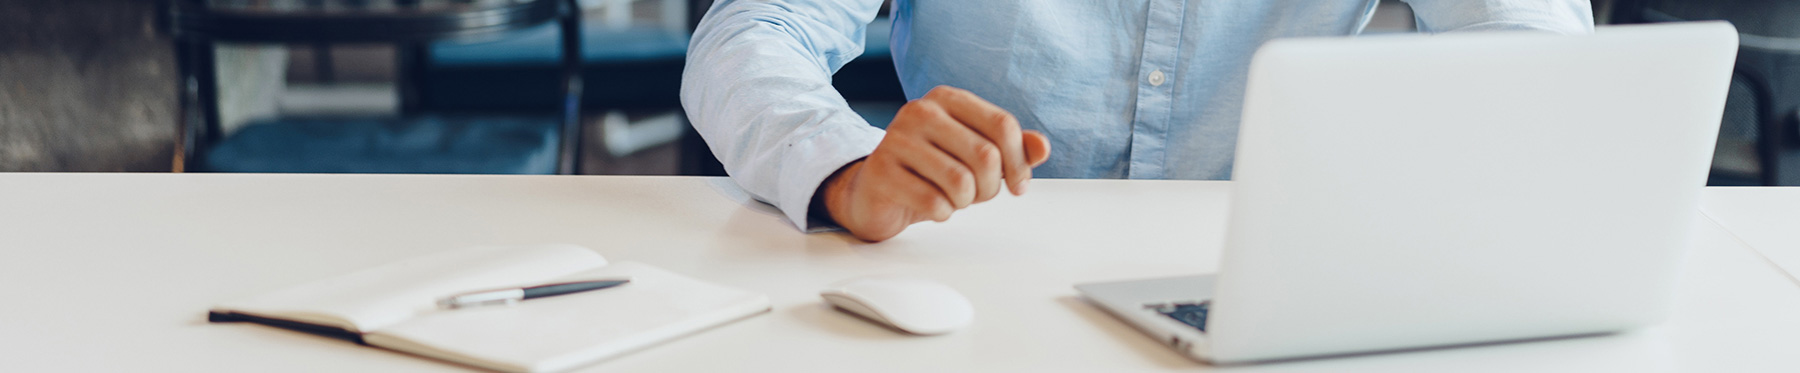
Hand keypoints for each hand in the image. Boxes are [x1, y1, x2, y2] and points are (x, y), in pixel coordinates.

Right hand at [820, 86, 1050, 241]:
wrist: (875, 192)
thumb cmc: (932, 171)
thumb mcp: (976, 156)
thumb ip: (1014, 149)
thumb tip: (1042, 148)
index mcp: (946, 98)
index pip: (1002, 125)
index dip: (1020, 162)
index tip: (1018, 185)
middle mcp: (919, 111)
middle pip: (986, 155)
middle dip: (990, 187)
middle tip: (977, 195)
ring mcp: (896, 139)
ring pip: (960, 182)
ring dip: (965, 201)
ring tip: (953, 199)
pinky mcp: (881, 172)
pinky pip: (934, 203)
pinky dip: (942, 213)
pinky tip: (931, 206)